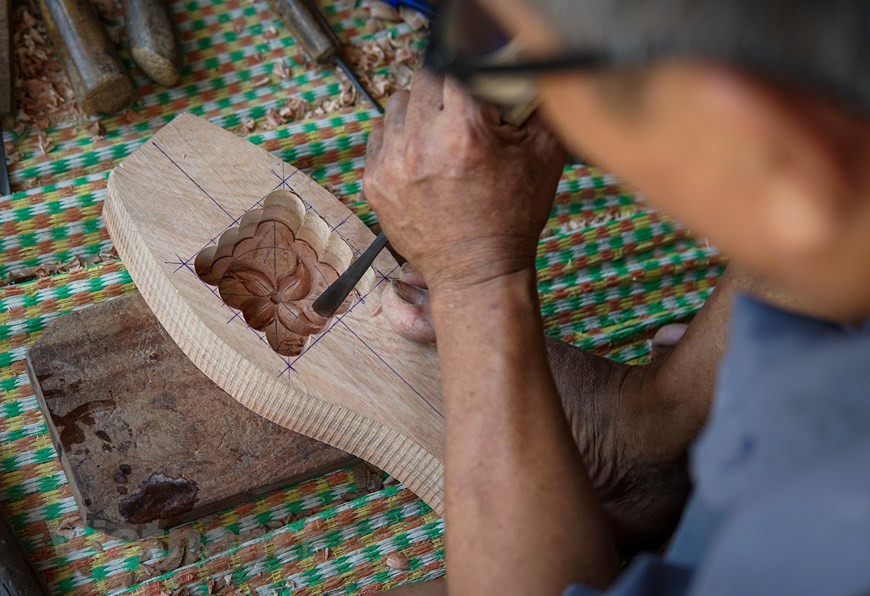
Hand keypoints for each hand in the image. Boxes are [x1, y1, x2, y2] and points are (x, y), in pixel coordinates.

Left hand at [363, 70, 564, 293]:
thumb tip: (524, 73)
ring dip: (419, 112)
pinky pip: (379, 135)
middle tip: (463, 117)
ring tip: (440, 137)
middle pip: (424, 80)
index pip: (456, 65)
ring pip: (398, 104)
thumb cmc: (512, 218)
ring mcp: (391, 164)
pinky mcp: (374, 182)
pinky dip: (398, 138)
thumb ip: (538, 105)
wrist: (477, 272)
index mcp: (463, 132)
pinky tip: (420, 157)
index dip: (471, 73)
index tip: (479, 91)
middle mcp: (420, 143)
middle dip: (446, 92)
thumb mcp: (544, 157)